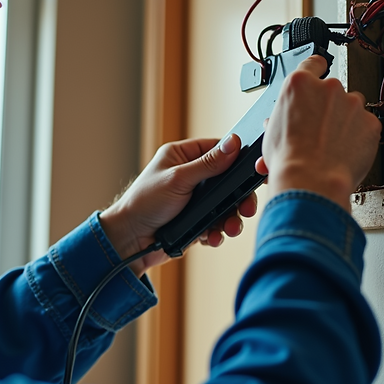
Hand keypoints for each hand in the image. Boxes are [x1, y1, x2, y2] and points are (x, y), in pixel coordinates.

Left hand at [99, 135, 257, 275]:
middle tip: (247, 209)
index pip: (218, 150)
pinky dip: (217, 232)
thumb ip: (208, 164)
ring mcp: (194, 200)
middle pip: (227, 182)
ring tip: (229, 229)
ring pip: (225, 206)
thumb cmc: (144, 203)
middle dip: (238, 198)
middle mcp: (190, 176)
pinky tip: (213, 237)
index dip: (237, 160)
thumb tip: (234, 143)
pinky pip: (216, 223)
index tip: (253, 170)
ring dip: (230, 219)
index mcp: (183, 156)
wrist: (130, 241)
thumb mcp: (178, 179)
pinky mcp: (196, 220)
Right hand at [255, 55, 381, 210]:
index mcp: (299, 84)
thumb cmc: (289, 159)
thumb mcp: (272, 132)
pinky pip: (366, 126)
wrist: (311, 181)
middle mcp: (328, 87)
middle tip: (319, 128)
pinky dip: (359, 136)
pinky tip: (345, 150)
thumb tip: (284, 120)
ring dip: (344, 120)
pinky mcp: (370, 122)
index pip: (313, 63)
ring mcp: (352, 104)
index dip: (317, 69)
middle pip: (332, 90)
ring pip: (351, 107)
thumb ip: (283, 116)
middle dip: (328, 106)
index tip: (321, 72)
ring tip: (332, 143)